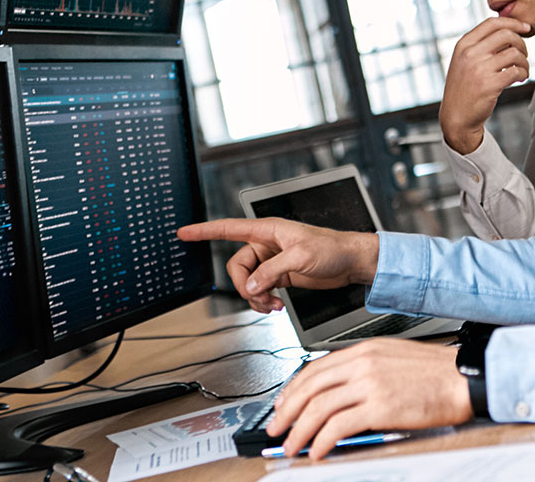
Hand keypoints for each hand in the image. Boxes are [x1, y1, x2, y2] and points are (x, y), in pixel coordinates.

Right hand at [177, 218, 378, 312]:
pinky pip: (260, 290)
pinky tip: (277, 305)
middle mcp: (267, 245)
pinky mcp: (280, 275)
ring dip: (256, 297)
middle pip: (237, 266)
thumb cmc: (333, 248)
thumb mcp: (301, 257)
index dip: (205, 231)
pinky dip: (265, 301)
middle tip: (261, 297)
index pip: (229, 229)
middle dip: (245, 286)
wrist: (350, 262)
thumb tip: (251, 286)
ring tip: (273, 305)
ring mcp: (272, 261)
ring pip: (248, 282)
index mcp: (268, 231)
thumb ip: (272, 271)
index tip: (185, 232)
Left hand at [268, 339, 471, 459]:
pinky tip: (318, 451)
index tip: (283, 405)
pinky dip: (322, 441)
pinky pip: (338, 426)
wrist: (462, 378)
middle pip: (309, 388)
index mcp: (363, 351)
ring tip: (293, 446)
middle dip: (287, 412)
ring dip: (300, 431)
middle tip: (277, 429)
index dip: (292, 390)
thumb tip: (337, 394)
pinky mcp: (380, 407)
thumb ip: (362, 370)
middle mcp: (362, 364)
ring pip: (318, 408)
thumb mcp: (391, 358)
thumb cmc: (434, 372)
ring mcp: (369, 384)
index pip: (314, 369)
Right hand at [440, 17, 530, 153]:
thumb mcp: (463, 61)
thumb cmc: (464, 87)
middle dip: (521, 42)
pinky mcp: (489, 85)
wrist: (456, 116)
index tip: (525, 28)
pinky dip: (523, 73)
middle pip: (506, 34)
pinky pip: (515, 71)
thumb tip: (509, 30)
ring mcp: (479, 69)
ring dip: (524, 61)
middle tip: (524, 54)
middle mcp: (470, 54)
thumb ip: (480, 45)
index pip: (492, 23)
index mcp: (464, 44)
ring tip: (522, 69)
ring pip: (514, 53)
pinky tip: (520, 78)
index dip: (513, 22)